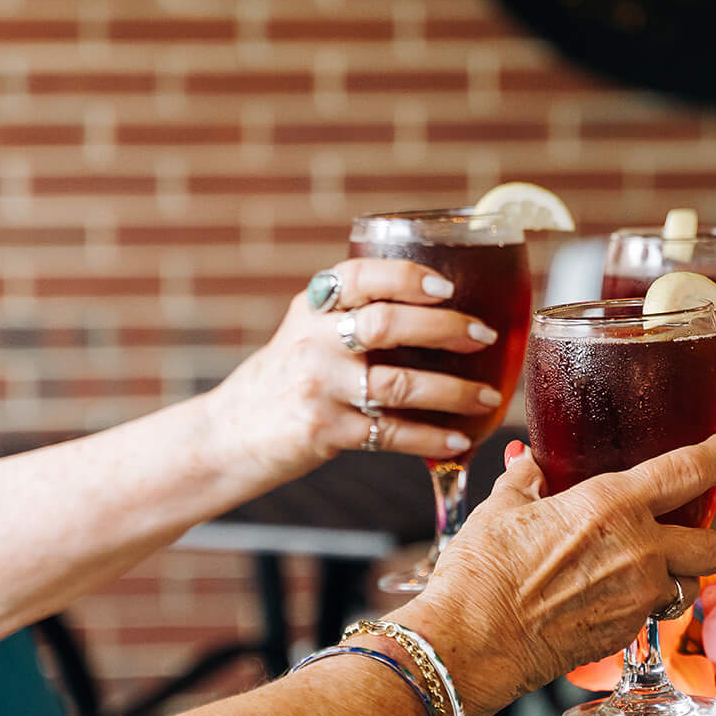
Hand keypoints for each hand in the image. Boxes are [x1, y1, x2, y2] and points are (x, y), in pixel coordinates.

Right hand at [207, 258, 503, 478]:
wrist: (227, 435)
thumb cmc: (284, 379)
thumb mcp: (305, 333)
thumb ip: (350, 314)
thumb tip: (439, 307)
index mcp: (312, 307)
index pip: (359, 277)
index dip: (405, 277)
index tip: (446, 286)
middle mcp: (312, 342)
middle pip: (385, 325)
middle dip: (444, 329)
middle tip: (483, 336)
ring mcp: (317, 388)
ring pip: (397, 384)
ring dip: (452, 391)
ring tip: (489, 396)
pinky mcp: (323, 432)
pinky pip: (391, 434)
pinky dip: (431, 437)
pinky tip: (460, 438)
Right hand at [396, 433, 715, 713]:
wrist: (473, 642)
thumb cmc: (482, 571)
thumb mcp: (502, 508)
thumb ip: (528, 479)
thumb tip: (530, 462)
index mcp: (612, 504)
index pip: (689, 470)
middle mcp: (640, 550)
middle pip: (714, 543)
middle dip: (709, 535)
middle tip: (687, 529)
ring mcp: (638, 597)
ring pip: (689, 584)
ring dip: (678, 574)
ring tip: (646, 567)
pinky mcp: (627, 634)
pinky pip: (654, 613)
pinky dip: (644, 603)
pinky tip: (611, 596)